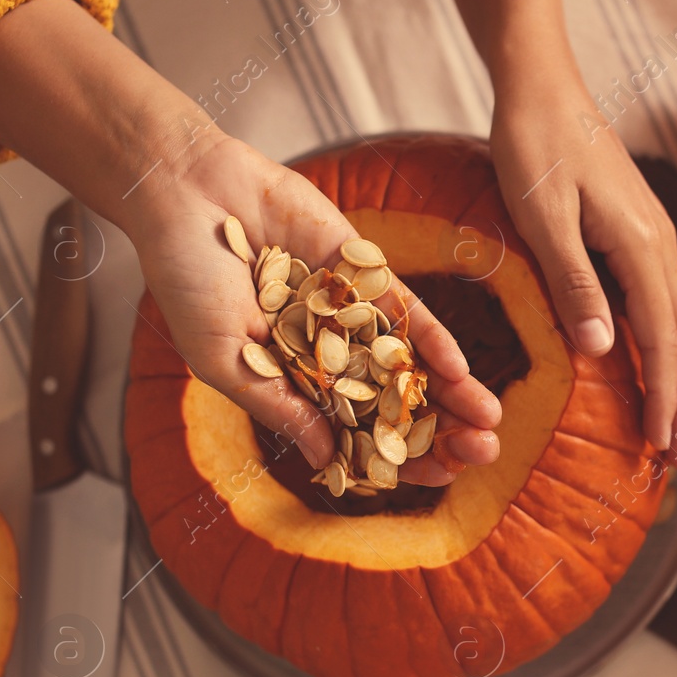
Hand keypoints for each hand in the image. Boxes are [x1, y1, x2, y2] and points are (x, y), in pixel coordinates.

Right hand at [0, 0, 497, 484]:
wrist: (187, 195)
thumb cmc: (186, 281)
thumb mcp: (225, 360)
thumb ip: (278, 406)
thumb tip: (329, 458)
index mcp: (295, 382)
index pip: (356, 432)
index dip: (397, 457)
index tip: (437, 480)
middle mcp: (331, 352)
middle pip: (395, 400)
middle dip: (440, 429)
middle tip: (482, 455)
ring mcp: (352, 312)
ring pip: (412, 361)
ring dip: (452, 392)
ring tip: (489, 423)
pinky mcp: (366, 271)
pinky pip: (408, 312)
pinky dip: (433, 340)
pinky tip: (460, 370)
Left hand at [489, 73, 676, 468]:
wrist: (542, 84)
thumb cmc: (534, 145)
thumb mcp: (544, 217)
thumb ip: (574, 283)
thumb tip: (603, 352)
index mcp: (640, 245)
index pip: (662, 337)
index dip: (665, 395)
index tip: (663, 445)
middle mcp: (659, 245)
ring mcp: (653, 238)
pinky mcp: (638, 232)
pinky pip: (665, 301)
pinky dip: (670, 344)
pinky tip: (662, 363)